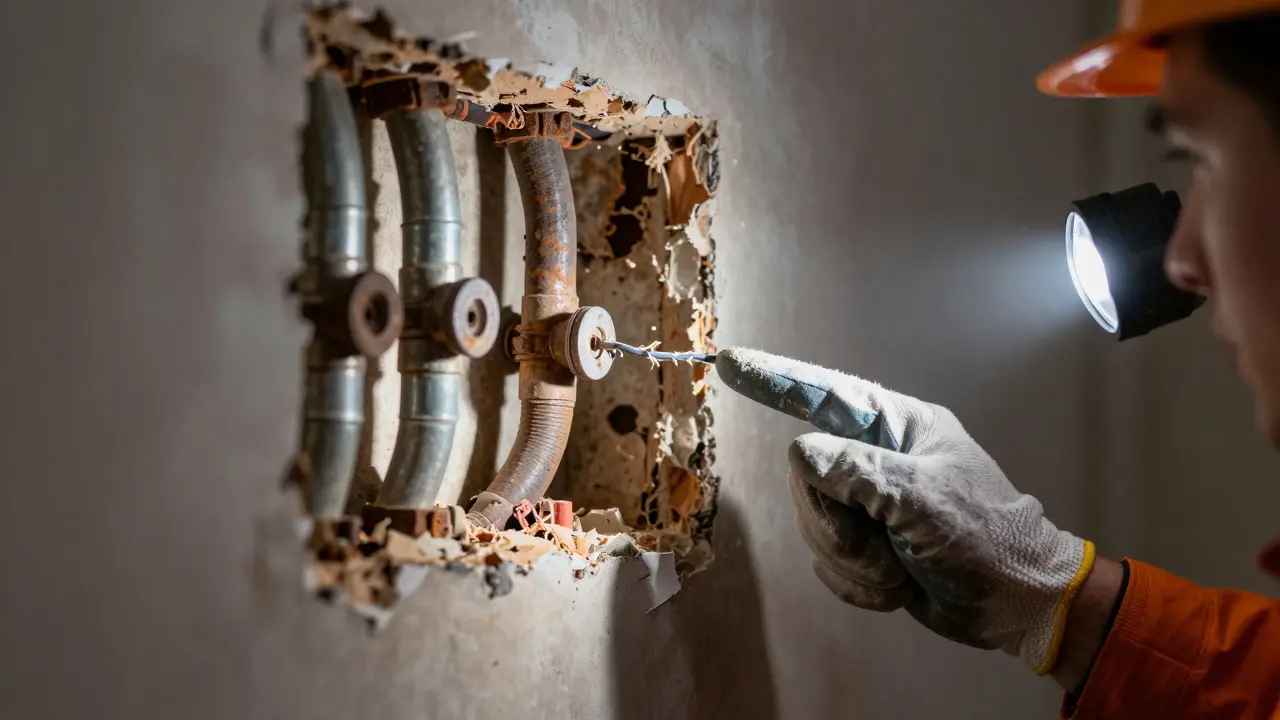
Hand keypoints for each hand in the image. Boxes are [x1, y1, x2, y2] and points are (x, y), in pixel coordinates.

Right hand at [716, 348, 1097, 674]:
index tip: (729, 361)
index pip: (824, 394)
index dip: (775, 379)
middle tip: (881, 550)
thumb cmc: (987, 539)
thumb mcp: (927, 500)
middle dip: (835, 527)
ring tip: (899, 572)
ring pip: (812, 524)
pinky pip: (825, 561)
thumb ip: (860, 472)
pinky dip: (856, 583)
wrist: (1017, 604)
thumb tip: (801, 452)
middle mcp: (877, 458)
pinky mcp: (863, 545)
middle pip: (806, 478)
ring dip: (852, 561)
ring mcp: (868, 504)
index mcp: (899, 427)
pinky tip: (895, 586)